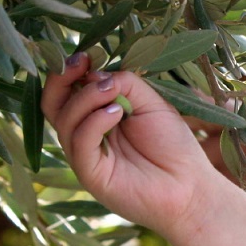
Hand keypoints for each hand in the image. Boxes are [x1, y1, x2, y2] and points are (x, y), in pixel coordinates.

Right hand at [41, 54, 220, 237]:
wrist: (191, 190)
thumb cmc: (175, 148)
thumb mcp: (152, 104)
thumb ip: (126, 84)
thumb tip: (96, 74)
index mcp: (97, 118)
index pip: (68, 91)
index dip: (71, 71)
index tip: (85, 55)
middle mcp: (86, 136)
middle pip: (53, 104)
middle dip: (62, 79)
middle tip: (81, 63)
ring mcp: (86, 156)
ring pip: (66, 120)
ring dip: (87, 98)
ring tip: (112, 90)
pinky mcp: (91, 174)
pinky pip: (80, 142)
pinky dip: (94, 122)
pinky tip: (117, 112)